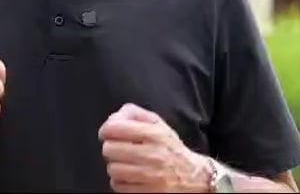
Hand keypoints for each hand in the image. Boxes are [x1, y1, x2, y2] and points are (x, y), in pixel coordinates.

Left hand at [98, 103, 212, 192]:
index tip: (108, 133)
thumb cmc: (170, 148)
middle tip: (119, 150)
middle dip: (111, 149)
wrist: (194, 176)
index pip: (114, 128)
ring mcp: (151, 176)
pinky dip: (120, 181)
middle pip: (109, 149)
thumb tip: (112, 119)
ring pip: (112, 169)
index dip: (106, 130)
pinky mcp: (148, 192)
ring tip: (125, 164)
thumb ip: (134, 113)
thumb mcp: (158, 124)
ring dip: (115, 166)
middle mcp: (154, 154)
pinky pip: (118, 185)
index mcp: (155, 134)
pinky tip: (130, 177)